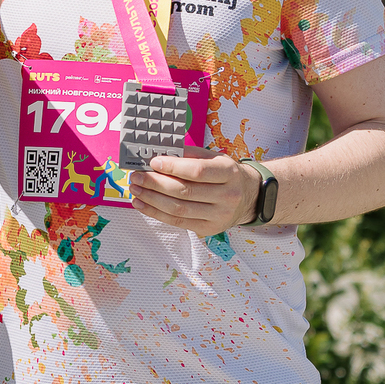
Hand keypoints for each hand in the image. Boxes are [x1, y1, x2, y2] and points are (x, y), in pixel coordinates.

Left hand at [128, 152, 260, 235]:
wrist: (249, 196)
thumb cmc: (226, 174)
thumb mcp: (214, 157)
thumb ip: (189, 155)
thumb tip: (159, 154)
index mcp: (229, 173)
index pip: (197, 171)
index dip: (172, 167)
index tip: (153, 162)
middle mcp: (227, 196)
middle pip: (184, 191)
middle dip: (155, 183)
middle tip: (137, 176)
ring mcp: (219, 216)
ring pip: (178, 209)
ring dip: (151, 199)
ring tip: (135, 189)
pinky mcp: (209, 229)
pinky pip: (178, 222)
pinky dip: (156, 213)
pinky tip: (143, 204)